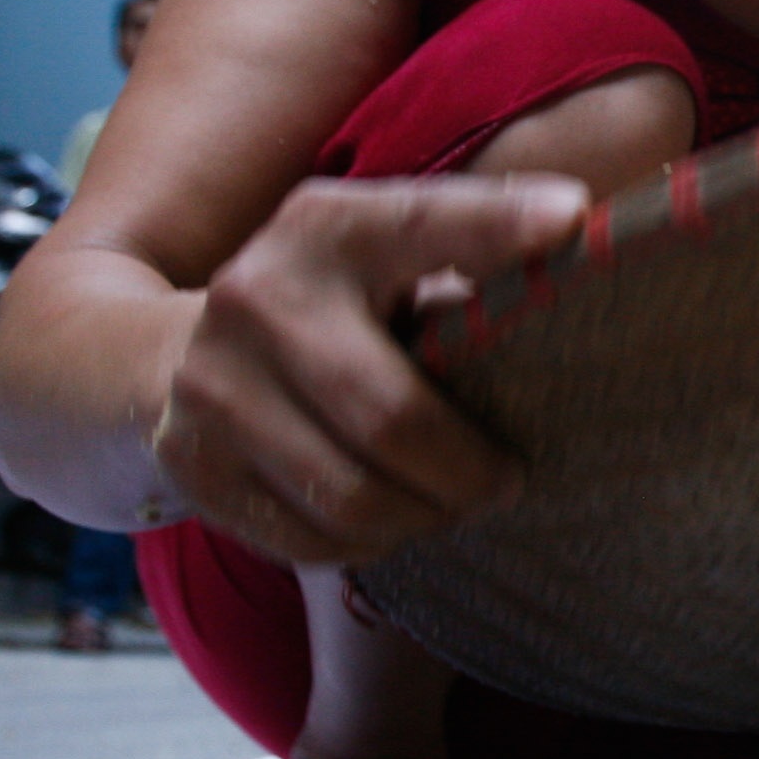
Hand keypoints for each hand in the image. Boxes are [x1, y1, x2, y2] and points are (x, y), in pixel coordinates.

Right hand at [146, 174, 587, 565]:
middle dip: (470, 470)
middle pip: (392, 418)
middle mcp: (258, 295)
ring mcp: (213, 383)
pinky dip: (369, 542)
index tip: (568, 217)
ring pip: (355, 496)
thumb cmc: (335, 311)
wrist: (172, 357)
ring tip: (450, 504)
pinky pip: (312, 538)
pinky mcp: (193, 462)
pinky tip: (387, 518)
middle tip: (508, 481)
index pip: (420, 222)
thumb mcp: (387, 262)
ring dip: (425, 515)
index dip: (495, 222)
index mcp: (329, 228)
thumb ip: (470, 261)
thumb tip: (586, 255)